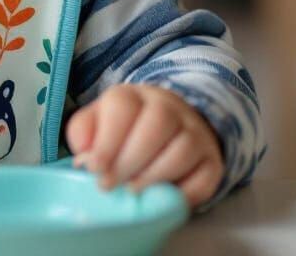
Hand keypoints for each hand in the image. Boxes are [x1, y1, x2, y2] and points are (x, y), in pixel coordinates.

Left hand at [65, 83, 224, 207]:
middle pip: (156, 124)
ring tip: (132, 193)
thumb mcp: (98, 122)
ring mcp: (195, 132)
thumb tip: (83, 157)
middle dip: (129, 159)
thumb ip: (84, 132)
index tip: (95, 168)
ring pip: (182, 150)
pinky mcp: (212, 161)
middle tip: (110, 185)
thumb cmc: (124, 129)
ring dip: (154, 176)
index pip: (124, 106)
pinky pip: (203, 178)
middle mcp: (168, 107)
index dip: (107, 139)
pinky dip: (182, 193)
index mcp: (134, 95)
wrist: (170, 131)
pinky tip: (161, 200)